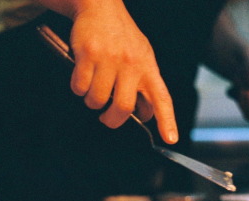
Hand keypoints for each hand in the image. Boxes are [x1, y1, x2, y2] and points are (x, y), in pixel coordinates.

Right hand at [68, 0, 177, 142]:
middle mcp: (132, 64)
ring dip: (92, 102)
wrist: (101, 6)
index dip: (167, 121)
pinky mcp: (88, 54)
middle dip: (111, 120)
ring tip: (92, 91)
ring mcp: (110, 59)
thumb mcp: (142, 57)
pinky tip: (82, 77)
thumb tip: (144, 115)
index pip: (162, 99)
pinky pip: (80, 86)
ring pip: (97, 100)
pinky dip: (78, 88)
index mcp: (148, 68)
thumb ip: (144, 84)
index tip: (170, 139)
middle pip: (123, 107)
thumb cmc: (122, 36)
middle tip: (106, 118)